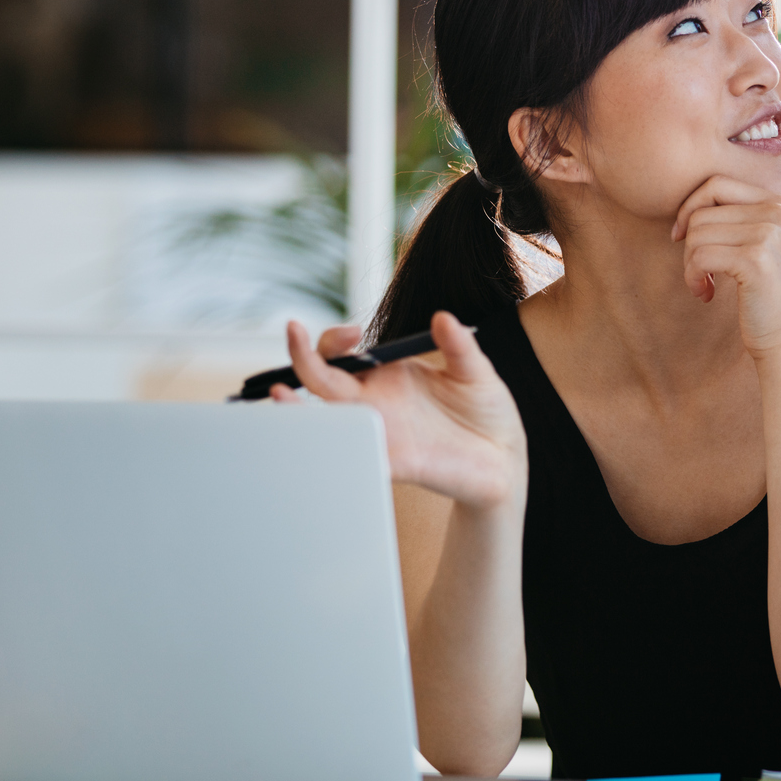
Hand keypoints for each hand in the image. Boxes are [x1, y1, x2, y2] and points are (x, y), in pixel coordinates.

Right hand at [271, 312, 526, 510]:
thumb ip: (459, 346)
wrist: (503, 456)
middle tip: (294, 333)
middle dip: (301, 357)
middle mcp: (374, 403)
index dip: (334, 340)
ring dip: (297, 410)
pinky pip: (356, 459)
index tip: (352, 333)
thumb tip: (443, 317)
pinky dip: (336, 451)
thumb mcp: (475, 370)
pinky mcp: (393, 463)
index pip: (341, 354)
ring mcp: (380, 432)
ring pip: (326, 421)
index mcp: (387, 376)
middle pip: (320, 380)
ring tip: (277, 394)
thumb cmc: (485, 410)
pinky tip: (321, 439)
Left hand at [670, 171, 780, 359]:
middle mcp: (778, 211)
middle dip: (688, 237)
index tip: (687, 239)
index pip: (716, 184)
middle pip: (702, 207)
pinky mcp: (754, 260)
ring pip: (696, 232)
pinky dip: (694, 277)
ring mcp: (768, 234)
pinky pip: (699, 255)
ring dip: (690, 264)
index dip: (692, 210)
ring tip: (705, 285)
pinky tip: (706, 294)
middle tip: (695, 266)